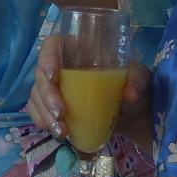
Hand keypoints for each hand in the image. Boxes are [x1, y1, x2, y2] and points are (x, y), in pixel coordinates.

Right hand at [26, 36, 151, 147]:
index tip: (53, 76)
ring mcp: (57, 87)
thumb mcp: (140, 78)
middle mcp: (63, 66)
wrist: (134, 112)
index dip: (47, 57)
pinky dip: (42, 121)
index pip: (53, 45)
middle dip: (47, 95)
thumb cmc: (134, 85)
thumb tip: (129, 94)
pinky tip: (56, 132)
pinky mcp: (55, 107)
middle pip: (41, 73)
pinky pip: (38, 110)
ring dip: (44, 113)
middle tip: (61, 114)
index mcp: (79, 50)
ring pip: (37, 94)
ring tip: (62, 132)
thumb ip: (136, 82)